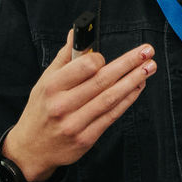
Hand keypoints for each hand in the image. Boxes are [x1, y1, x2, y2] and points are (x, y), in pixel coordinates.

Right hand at [2, 41, 156, 181]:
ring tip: (149, 67)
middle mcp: (63, 105)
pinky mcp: (86, 139)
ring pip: (110, 98)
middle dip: (128, 64)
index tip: (109, 55)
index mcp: (52, 86)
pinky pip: (111, 116)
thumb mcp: (45, 81)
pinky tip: (138, 87)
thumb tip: (76, 33)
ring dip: (133, 81)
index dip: (101, 59)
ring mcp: (75, 124)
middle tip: (147, 51)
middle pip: (102, 80)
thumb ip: (64, 58)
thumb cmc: (41, 110)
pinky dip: (127, 100)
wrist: (32, 148)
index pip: (84, 67)